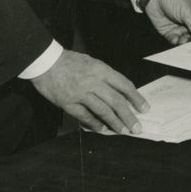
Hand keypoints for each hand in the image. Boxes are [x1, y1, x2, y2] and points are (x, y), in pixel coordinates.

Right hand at [31, 49, 147, 134]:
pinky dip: (94, 124)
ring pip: (103, 110)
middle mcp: (93, 81)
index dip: (136, 98)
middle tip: (137, 127)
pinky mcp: (68, 103)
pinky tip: (102, 129)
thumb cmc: (69, 61)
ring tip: (123, 130)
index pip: (124, 85)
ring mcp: (80, 93)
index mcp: (101, 69)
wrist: (46, 61)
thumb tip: (120, 92)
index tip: (144, 108)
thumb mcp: (92, 63)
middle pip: (116, 101)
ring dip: (115, 122)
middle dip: (129, 116)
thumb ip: (105, 76)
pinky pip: (85, 116)